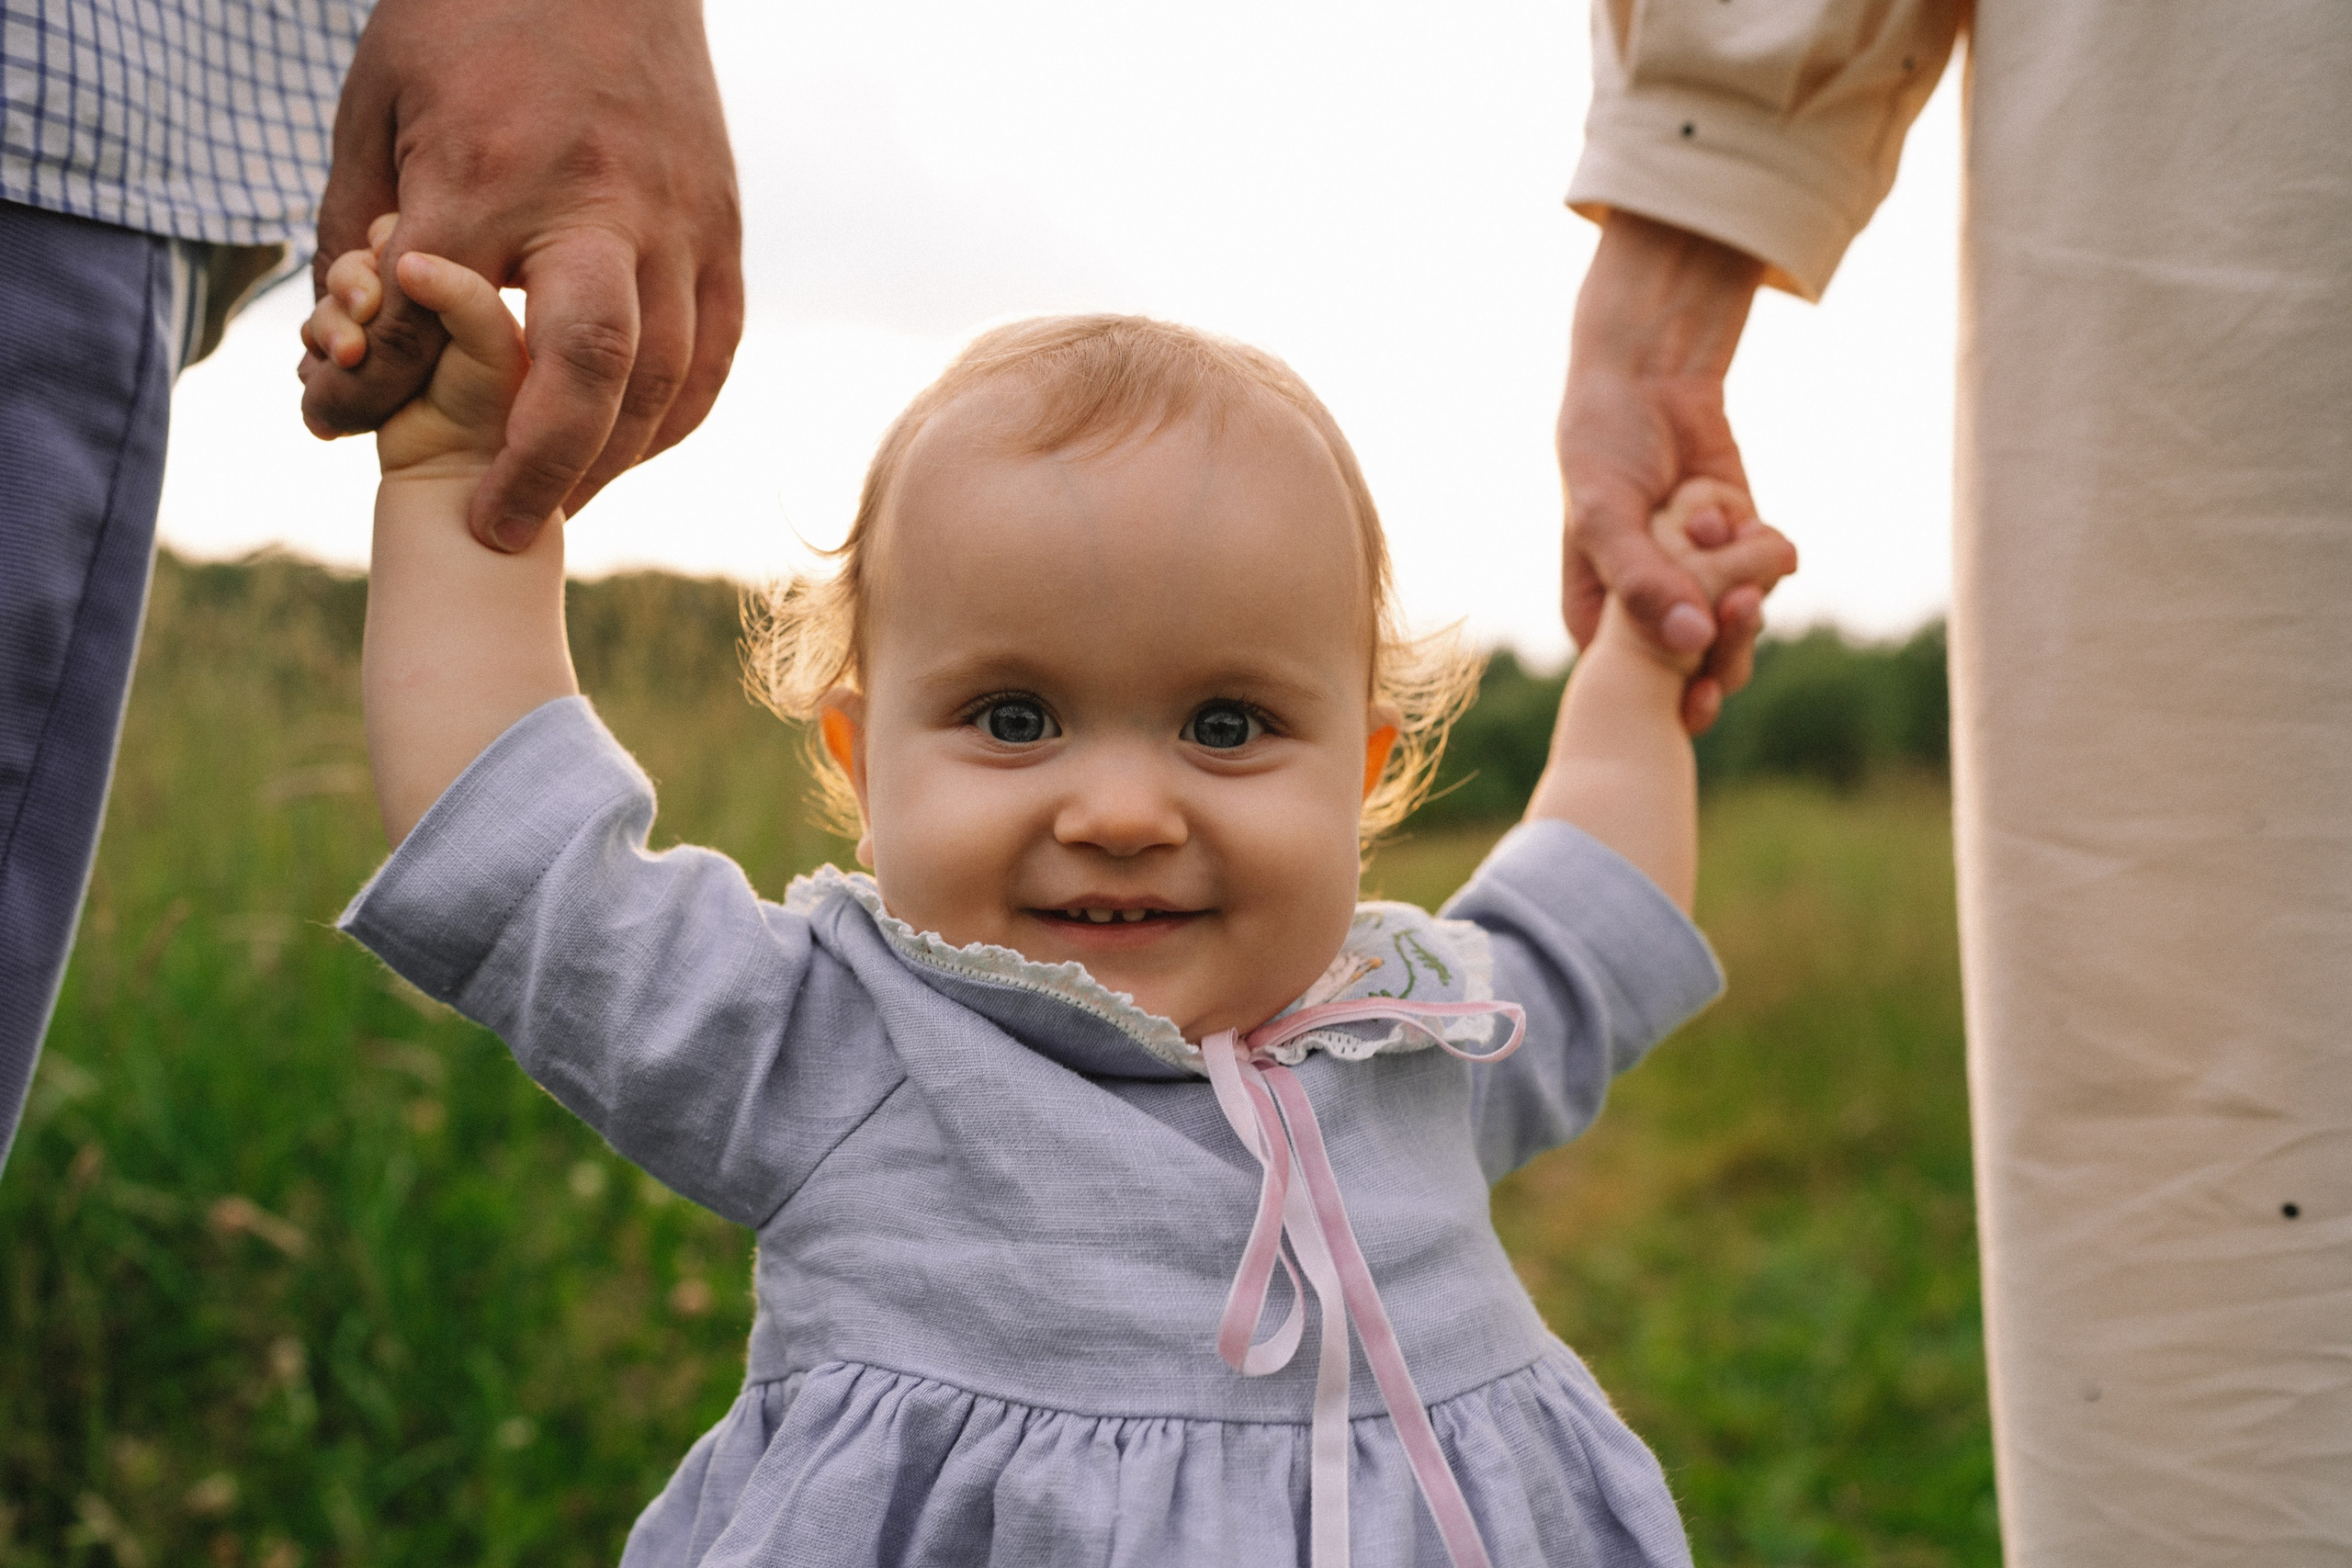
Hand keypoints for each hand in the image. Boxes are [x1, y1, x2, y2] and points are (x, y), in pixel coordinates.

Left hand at [297, 0, 742, 551]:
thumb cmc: (467, 24)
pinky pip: (711, 355)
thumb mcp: (376, 107)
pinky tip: (620, 450)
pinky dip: (668, 421)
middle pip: (589, 364)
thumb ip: (358, 235)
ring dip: (608, 460)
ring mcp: (680, 222)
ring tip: (551, 504)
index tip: (339, 418)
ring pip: (664, 377)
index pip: (433, 313)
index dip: (377, 380)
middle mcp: (603, 203)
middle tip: (495, 528)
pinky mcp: (723, 233)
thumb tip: (341, 370)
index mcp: (496, 166)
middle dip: (541, 464)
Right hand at [306, 227, 528, 483]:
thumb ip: (461, 293)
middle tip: (361, 317)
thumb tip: (407, 263)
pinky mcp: (361, 370)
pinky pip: (318, 343)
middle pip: (363, 262)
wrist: (454, 483)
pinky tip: (328, 379)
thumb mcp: (490, 342)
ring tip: (345, 359)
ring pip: (335, 303)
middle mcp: (427, 305)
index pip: (410, 232)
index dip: (390, 248)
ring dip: (327, 325)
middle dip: (351, 286)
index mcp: (466, 280)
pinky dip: (316, 359)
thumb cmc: (492, 411)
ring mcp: (390, 338)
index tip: (395, 275)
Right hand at [1559, 211, 1790, 730]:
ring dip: (1738, 579)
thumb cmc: (1603, 444)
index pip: (1641, 681)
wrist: (1649, 378)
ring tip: (1709, 523)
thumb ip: (1642, 581)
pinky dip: (1754, 544)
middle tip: (1739, 604)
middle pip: (1702, 664)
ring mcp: (1702, 579)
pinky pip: (1768, 573)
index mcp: (1601, 616)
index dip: (1675, 692)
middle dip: (1727, 640)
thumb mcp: (1604, 514)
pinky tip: (1719, 506)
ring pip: (1742, 622)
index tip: (1704, 689)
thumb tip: (1694, 643)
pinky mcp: (1743, 550)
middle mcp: (1653, 607)